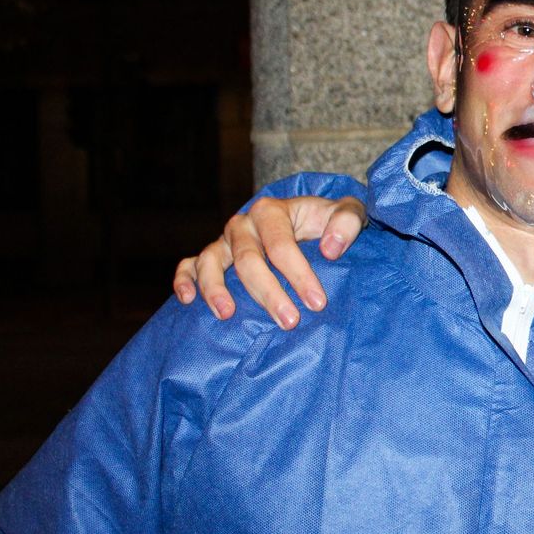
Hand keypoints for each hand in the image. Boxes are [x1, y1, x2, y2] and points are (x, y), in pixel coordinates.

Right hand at [172, 195, 365, 327]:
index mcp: (271, 211)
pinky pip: (189, 265)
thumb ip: (347, 222)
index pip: (281, 245)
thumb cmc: (328, 221)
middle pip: (248, 260)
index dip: (298, 274)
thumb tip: (330, 249)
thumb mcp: (348, 212)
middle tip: (289, 321)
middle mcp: (243, 224)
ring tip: (227, 315)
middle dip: (268, 292)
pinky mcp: (212, 256)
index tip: (317, 302)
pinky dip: (184, 280)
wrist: (310, 220)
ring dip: (216, 289)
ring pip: (211, 262)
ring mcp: (224, 241)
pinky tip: (187, 301)